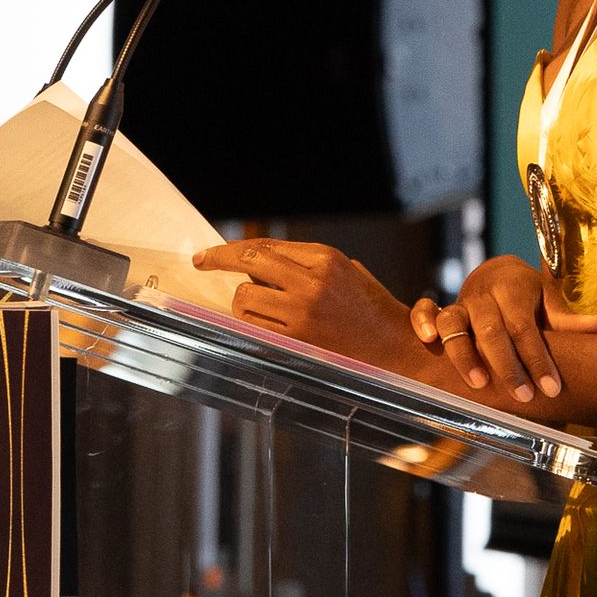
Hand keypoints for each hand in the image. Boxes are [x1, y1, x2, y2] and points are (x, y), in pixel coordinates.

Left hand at [191, 240, 427, 374]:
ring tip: (262, 309)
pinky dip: (252, 323)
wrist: (396, 349)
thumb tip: (257, 262)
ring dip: (244, 302)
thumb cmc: (371, 310)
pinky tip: (264, 324)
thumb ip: (305, 265)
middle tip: (201, 262)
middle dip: (218, 260)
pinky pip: (255, 326)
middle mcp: (312, 280)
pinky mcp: (298, 338)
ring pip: (245, 297)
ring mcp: (303, 311)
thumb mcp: (345, 272)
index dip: (231, 249)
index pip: (265, 246)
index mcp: (325, 258)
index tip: (209, 253)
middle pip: (249, 261)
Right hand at [413, 254, 596, 407]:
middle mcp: (484, 296)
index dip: (537, 359)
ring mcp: (460, 302)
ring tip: (479, 384)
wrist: (498, 274)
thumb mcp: (548, 303)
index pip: (525, 328)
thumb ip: (568, 319)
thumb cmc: (527, 298)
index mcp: (513, 290)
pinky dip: (422, 320)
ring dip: (464, 354)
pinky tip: (427, 341)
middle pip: (492, 331)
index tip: (551, 388)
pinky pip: (424, 309)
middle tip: (522, 397)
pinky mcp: (441, 309)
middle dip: (507, 366)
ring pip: (454, 323)